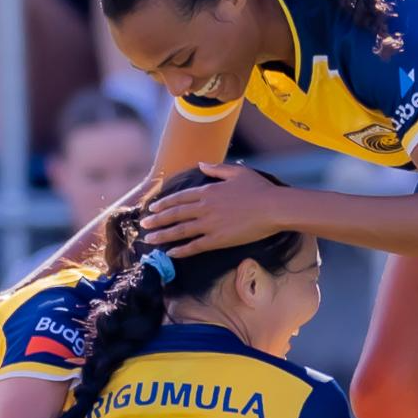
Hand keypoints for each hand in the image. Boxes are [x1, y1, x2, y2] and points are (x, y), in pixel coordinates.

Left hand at [140, 162, 285, 257]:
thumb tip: (202, 164)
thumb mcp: (237, 172)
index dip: (164, 203)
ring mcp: (210, 225)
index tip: (152, 208)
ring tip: (149, 240)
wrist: (274, 208)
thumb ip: (217, 169)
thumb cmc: (259, 189)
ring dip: (163, 236)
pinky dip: (181, 250)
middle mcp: (204, 207)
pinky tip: (170, 253)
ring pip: (180, 231)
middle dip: (156, 220)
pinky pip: (195, 246)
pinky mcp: (218, 240)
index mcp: (208, 190)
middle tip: (143, 225)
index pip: (179, 198)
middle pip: (174, 214)